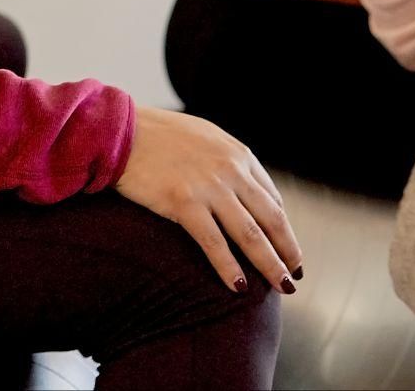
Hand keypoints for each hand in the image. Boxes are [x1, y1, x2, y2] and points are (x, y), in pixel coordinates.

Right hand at [115, 106, 302, 294]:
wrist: (121, 129)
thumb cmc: (158, 134)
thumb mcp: (205, 138)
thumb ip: (226, 161)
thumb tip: (241, 188)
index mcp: (238, 154)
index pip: (272, 199)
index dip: (283, 228)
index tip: (286, 249)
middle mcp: (230, 170)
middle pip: (271, 219)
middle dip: (287, 251)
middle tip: (293, 275)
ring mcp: (209, 186)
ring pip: (250, 234)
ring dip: (269, 265)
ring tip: (281, 287)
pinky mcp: (183, 201)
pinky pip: (214, 242)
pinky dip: (228, 267)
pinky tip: (237, 287)